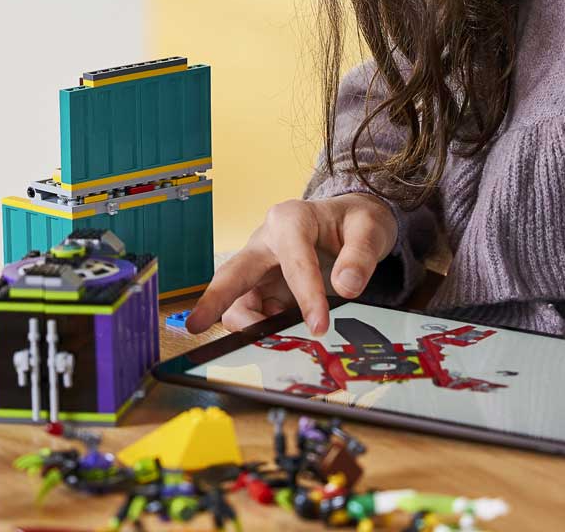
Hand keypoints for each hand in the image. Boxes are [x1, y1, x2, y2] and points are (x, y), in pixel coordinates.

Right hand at [183, 193, 396, 335]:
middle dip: (215, 299)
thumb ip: (360, 256)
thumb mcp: (369, 228)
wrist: (351, 223)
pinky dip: (261, 329)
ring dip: (247, 322)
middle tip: (196, 325)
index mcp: (289, 219)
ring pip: (238, 297)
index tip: (319, 326)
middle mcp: (266, 241)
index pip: (293, 260)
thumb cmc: (355, 221)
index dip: (305, 295)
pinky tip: (278, 340)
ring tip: (272, 344)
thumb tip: (346, 287)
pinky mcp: (264, 286)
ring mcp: (261, 266)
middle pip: (233, 272)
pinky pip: (254, 310)